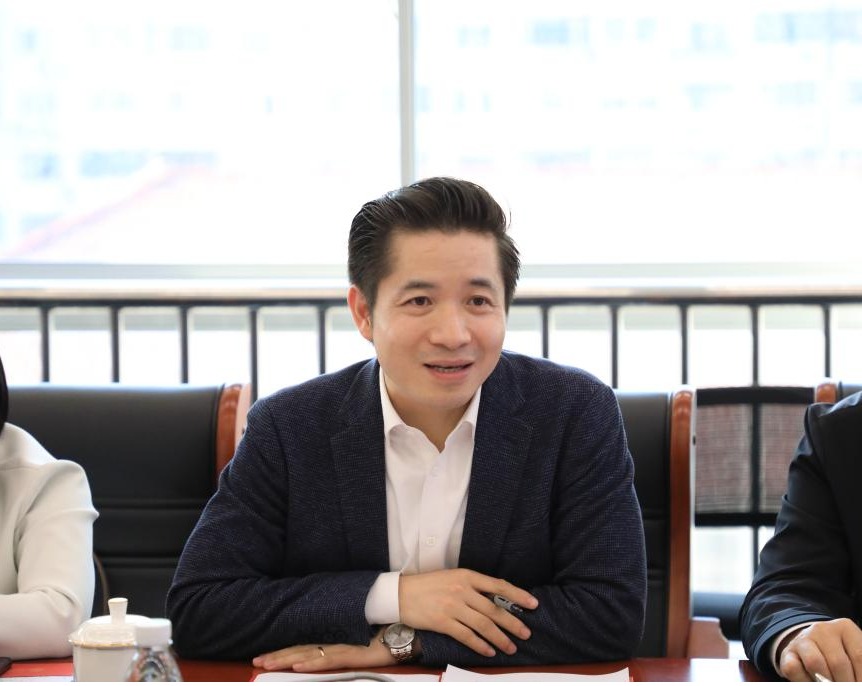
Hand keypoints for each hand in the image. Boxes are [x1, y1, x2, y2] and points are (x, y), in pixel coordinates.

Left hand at [252, 627, 392, 672]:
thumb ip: (340, 645)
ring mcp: (341, 647)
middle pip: (299, 649)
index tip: (264, 654)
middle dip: (277, 655)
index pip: (302, 645)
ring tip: (268, 663)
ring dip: (286, 659)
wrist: (401, 629)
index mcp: (332, 639)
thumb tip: (323, 649)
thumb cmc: (381, 635)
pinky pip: (328, 659)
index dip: (282, 650)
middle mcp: (333, 641)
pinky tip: (298, 665)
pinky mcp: (351, 653)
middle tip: (257, 660)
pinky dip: (312, 663)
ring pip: (308, 654)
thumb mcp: (356, 642)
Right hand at [399, 568, 537, 657]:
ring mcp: (452, 606)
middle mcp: (462, 590)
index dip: (517, 595)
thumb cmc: (428, 585)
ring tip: (511, 648)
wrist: (400, 593)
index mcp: (466, 575)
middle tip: (526, 633)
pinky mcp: (442, 622)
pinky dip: (480, 645)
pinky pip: (466, 636)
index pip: (498, 585)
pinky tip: (489, 651)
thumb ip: (472, 586)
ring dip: (500, 638)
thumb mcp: (452, 577)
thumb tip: (494, 599)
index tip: (533, 604)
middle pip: (494, 609)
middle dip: (513, 623)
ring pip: (483, 624)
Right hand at [778, 618, 861, 680]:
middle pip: (837, 663)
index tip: (858, 683)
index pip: (859, 656)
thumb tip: (856, 680)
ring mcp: (802, 639)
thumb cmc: (841, 654)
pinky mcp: (787, 652)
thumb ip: (858, 664)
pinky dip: (804, 681)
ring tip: (831, 684)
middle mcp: (822, 629)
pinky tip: (812, 681)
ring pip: (814, 663)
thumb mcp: (853, 654)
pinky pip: (793, 669)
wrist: (811, 645)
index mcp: (844, 627)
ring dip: (825, 682)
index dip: (860, 676)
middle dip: (844, 682)